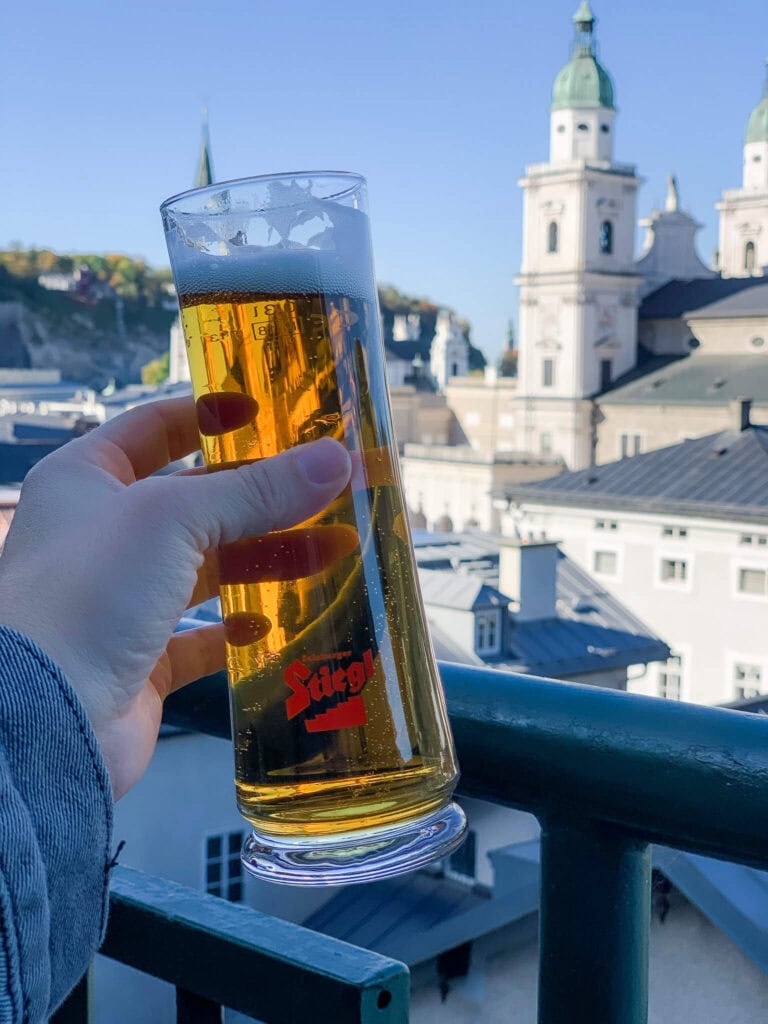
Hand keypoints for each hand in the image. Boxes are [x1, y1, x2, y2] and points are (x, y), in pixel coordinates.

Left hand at [0, 398, 350, 798]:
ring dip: (266, 559)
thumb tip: (337, 460)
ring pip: (207, 567)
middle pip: (197, 500)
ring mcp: (121, 599)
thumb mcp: (174, 519)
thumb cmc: (87, 593)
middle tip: (330, 490)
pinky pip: (200, 637)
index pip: (156, 427)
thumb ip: (256, 491)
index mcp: (87, 479)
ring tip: (333, 552)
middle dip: (264, 496)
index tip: (269, 414)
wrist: (42, 718)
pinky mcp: (141, 658)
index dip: (211, 415)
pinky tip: (273, 622)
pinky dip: (237, 629)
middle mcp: (102, 535)